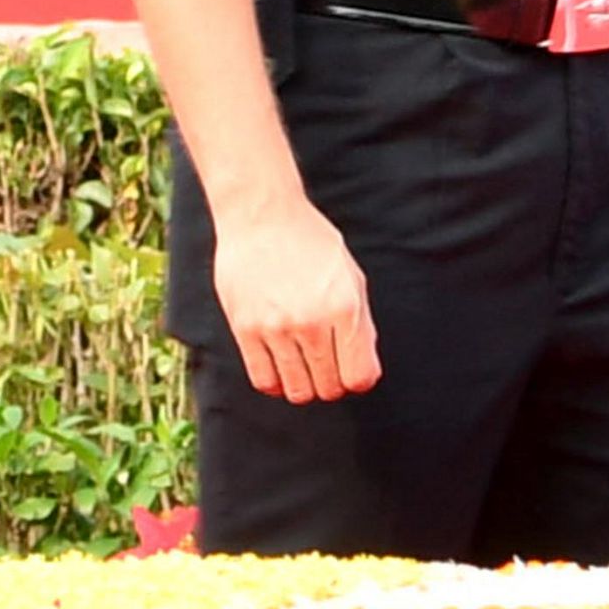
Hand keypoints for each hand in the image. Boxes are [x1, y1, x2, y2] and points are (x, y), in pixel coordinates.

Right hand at [213, 197, 379, 402]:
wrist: (261, 217)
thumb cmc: (310, 242)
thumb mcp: (351, 276)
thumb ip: (361, 324)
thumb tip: (363, 369)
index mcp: (344, 308)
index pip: (360, 376)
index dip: (358, 380)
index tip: (351, 371)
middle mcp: (311, 322)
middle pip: (329, 388)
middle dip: (332, 384)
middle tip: (325, 368)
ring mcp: (276, 328)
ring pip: (297, 390)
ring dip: (304, 386)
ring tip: (302, 368)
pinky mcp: (245, 329)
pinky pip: (263, 380)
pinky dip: (275, 383)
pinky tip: (279, 367)